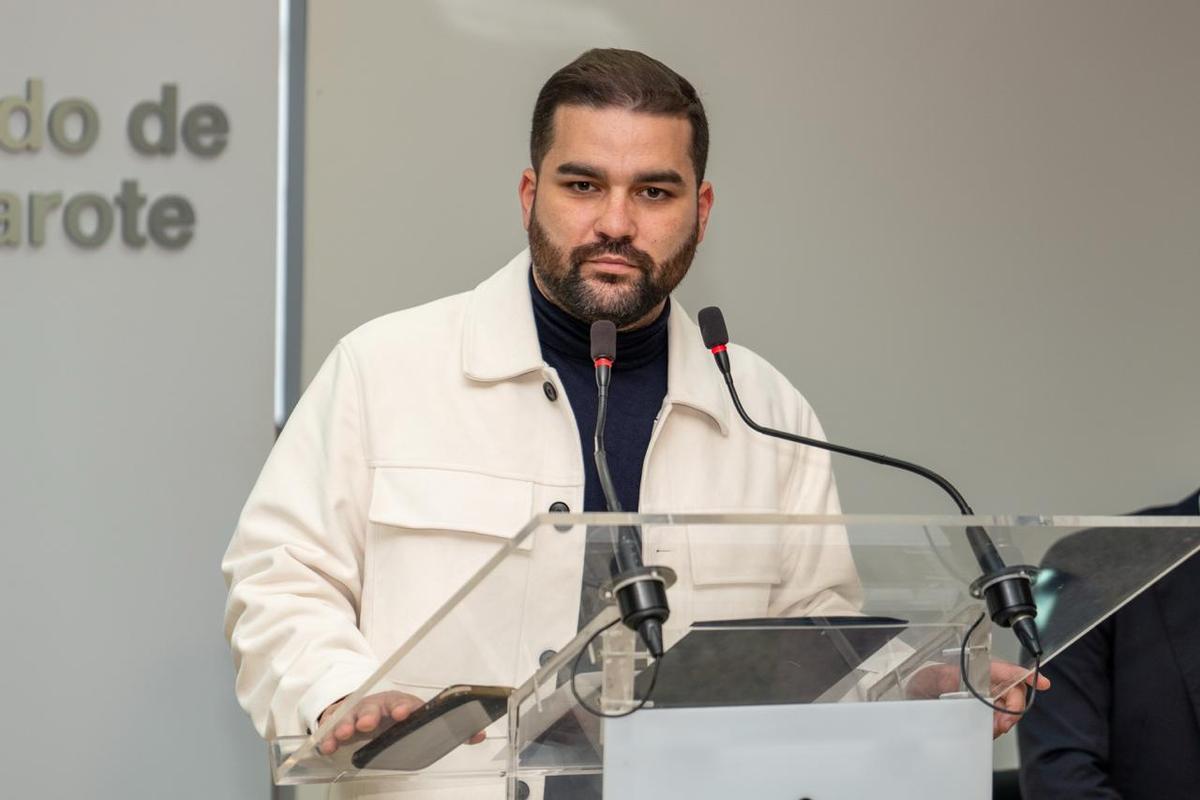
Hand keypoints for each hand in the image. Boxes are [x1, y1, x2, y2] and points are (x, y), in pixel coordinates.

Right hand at [316, 691, 486, 754]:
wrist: (363, 706)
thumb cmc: (395, 716)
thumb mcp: (418, 722)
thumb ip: (449, 730)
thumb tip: (480, 734)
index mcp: (399, 704)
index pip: (403, 702)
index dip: (404, 707)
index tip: (404, 713)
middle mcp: (377, 705)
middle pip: (374, 706)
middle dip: (371, 714)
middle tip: (368, 724)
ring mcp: (356, 712)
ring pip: (350, 714)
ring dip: (347, 723)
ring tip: (344, 734)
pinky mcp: (337, 720)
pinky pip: (330, 725)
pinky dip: (327, 735)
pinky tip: (326, 745)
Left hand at [906, 661, 1050, 738]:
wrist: (915, 695)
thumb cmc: (924, 681)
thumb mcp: (933, 679)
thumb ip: (949, 681)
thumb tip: (967, 690)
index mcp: (977, 668)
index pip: (1006, 669)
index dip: (1025, 675)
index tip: (1042, 683)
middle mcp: (986, 681)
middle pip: (1014, 692)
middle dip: (1014, 708)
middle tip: (1002, 724)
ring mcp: (987, 697)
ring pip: (1008, 709)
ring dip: (1004, 720)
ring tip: (991, 727)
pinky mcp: (984, 711)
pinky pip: (998, 720)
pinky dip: (996, 727)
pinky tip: (988, 728)